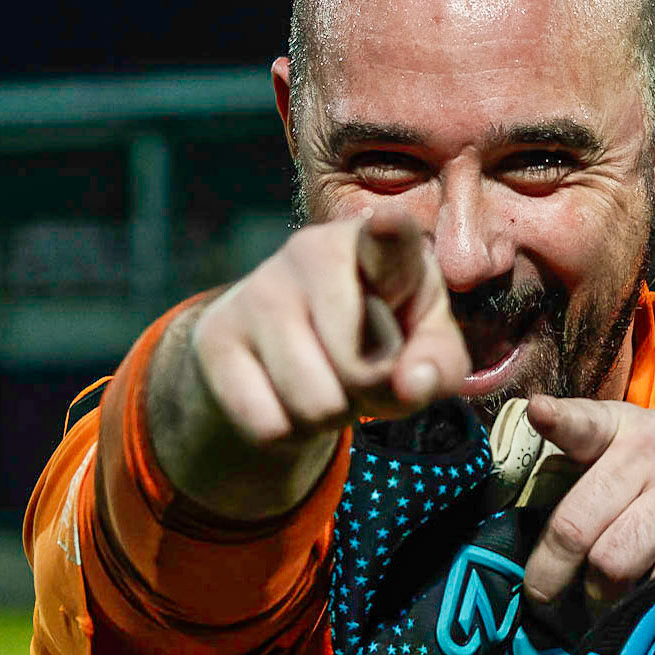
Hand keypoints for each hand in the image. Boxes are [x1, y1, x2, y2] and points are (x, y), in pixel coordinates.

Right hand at [192, 208, 470, 443]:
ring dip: (330, 416)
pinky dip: (287, 433)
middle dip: (369, 394)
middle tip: (361, 371)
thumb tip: (411, 384)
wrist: (287, 351)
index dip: (389, 232)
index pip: (388, 240)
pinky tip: (284, 395)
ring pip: (314, 404)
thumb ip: (439, 365)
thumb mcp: (426, 348)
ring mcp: (259, 290)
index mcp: (380, 246)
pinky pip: (268, 425)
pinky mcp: (215, 335)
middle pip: (359, 369)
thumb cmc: (379, 338)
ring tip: (326, 382)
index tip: (386, 221)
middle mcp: (313, 251)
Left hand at [520, 397, 654, 606]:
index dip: (557, 419)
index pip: (585, 422)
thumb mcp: (650, 452)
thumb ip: (593, 467)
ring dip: (601, 595)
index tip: (537, 412)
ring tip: (605, 599)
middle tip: (543, 595)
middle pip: (577, 524)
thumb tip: (531, 522)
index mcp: (628, 429)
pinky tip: (651, 600)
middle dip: (550, 572)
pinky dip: (648, 604)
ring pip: (611, 562)